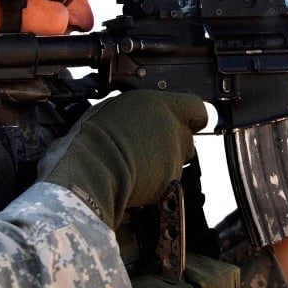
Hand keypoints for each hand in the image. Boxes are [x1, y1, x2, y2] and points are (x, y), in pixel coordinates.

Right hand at [36, 90, 207, 228]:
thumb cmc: (94, 137)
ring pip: (178, 159)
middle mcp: (174, 129)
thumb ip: (142, 111)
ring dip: (164, 162)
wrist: (90, 169)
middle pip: (186, 136)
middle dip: (173, 142)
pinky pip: (169, 180)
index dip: (193, 116)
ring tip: (137, 162)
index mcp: (163, 105)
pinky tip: (136, 176)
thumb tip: (142, 116)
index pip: (196, 107)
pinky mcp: (170, 180)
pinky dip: (157, 181)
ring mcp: (174, 156)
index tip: (188, 120)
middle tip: (149, 145)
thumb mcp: (118, 107)